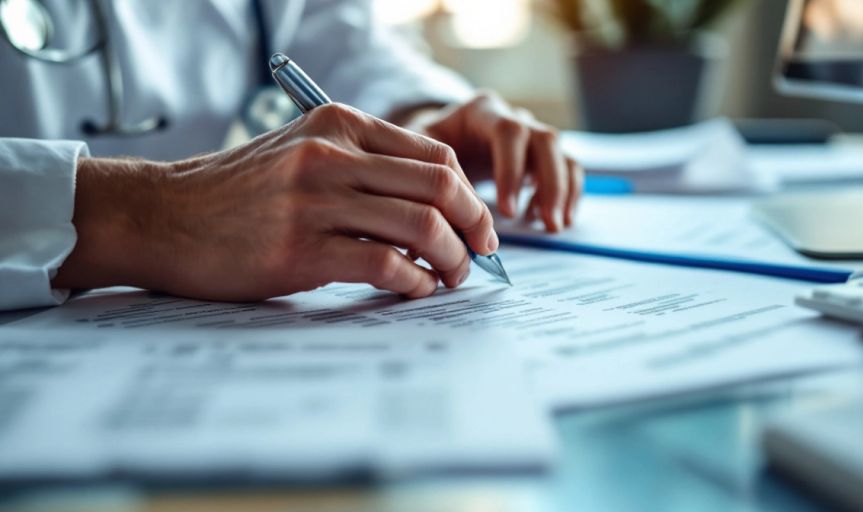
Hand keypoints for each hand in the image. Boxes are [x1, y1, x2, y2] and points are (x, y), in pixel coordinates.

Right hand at [53, 103, 497, 300]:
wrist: (161, 216)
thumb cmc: (236, 193)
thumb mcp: (300, 154)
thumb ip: (361, 168)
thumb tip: (433, 209)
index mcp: (338, 125)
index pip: (435, 154)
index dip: (469, 193)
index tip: (479, 225)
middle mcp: (331, 156)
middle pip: (440, 186)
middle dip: (475, 225)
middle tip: (482, 254)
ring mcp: (315, 202)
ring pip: (421, 225)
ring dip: (453, 258)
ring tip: (453, 277)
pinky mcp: (299, 250)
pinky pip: (384, 264)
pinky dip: (415, 281)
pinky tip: (416, 289)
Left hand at [404, 92, 582, 232]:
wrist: (438, 141)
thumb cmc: (423, 150)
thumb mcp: (413, 151)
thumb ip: (418, 174)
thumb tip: (424, 226)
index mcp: (481, 112)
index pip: (508, 132)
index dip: (511, 171)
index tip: (506, 212)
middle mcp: (513, 117)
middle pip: (546, 140)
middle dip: (549, 184)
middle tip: (547, 224)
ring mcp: (532, 135)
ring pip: (563, 153)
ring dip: (563, 191)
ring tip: (555, 226)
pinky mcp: (543, 156)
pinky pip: (569, 169)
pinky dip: (569, 195)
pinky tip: (554, 222)